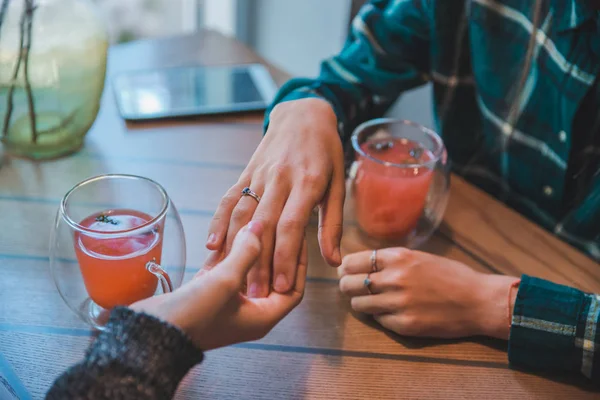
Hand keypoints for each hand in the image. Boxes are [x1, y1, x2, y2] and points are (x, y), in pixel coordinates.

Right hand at [131, 221, 306, 349]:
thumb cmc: (194, 315)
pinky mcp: (208, 294)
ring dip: (250, 248)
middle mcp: (249, 311)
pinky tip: (228, 230)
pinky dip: (228, 252)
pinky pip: (225, 269)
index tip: (298, 236)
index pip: (293, 287)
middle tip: (280, 224)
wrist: (151, 333)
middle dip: (275, 251)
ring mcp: (228, 302)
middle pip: (271, 277)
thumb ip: (246, 251)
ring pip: (247, 270)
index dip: (298, 262)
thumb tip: (259, 226)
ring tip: (256, 221)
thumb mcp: (226, 281)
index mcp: (262, 316)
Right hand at [206, 98, 344, 296]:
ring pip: (243, 215)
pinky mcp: (245, 173)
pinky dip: (219, 222)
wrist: (302, 114)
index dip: (285, 258)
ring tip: (232, 278)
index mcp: (307, 183)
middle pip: (264, 226)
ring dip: (236, 249)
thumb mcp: (337, 185)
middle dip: (258, 263)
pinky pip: (229, 199)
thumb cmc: (325, 153)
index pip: (292, 226)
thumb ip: (332, 224)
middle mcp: (280, 179)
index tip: (281, 288)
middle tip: (254, 295)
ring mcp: (259, 175)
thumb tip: (334, 261)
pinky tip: (212, 245)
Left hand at [338, 248, 518, 339]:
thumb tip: (360, 264)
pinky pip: (378, 320)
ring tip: (373, 302)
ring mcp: (398, 303)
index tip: (345, 271)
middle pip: (349, 284)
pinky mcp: (404, 325)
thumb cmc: (450, 276)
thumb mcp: (419, 257)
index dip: (346, 268)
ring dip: (361, 304)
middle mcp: (394, 278)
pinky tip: (393, 313)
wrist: (478, 301)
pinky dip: (381, 317)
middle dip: (347, 286)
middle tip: (352, 288)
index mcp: (398, 257)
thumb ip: (391, 260)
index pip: (353, 261)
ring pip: (358, 305)